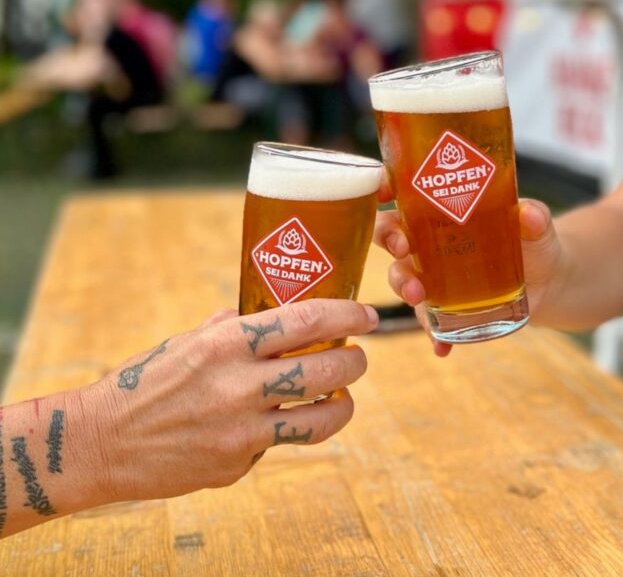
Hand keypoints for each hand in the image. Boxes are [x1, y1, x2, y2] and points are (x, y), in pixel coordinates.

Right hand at [87, 299, 377, 502]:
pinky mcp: (238, 464)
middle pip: (327, 369)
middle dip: (355, 361)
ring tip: (343, 396)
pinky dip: (289, 431)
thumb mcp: (186, 341)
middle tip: (358, 357)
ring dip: (343, 404)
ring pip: (320, 417)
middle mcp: (240, 385)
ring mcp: (242, 431)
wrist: (100, 442)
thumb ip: (231, 328)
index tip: (366, 316)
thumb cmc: (143, 382)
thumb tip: (263, 315)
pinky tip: (282, 421)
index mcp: (227, 344)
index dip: (346, 316)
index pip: (306, 321)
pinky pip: (279, 444)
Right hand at [374, 199, 563, 355]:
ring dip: (403, 286)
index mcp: (442, 210)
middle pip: (391, 235)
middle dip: (389, 239)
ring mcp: (433, 276)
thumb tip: (530, 214)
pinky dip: (433, 333)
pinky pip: (429, 320)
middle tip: (403, 247)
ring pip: (402, 277)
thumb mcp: (535, 227)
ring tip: (418, 296)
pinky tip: (441, 347)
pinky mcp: (444, 306)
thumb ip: (533, 218)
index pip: (405, 194)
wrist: (548, 281)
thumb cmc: (532, 241)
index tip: (383, 192)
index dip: (385, 188)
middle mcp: (429, 242)